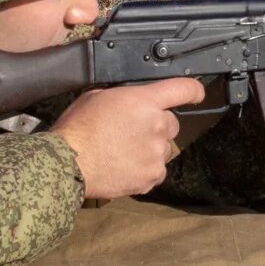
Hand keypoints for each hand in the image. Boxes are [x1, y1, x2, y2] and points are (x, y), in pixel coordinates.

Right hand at [49, 78, 204, 198]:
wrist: (68, 163)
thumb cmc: (78, 128)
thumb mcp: (97, 96)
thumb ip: (124, 96)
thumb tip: (132, 98)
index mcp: (145, 101)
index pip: (184, 89)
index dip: (193, 90)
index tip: (196, 93)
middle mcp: (157, 125)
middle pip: (171, 123)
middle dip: (156, 126)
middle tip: (132, 131)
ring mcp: (156, 153)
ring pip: (163, 148)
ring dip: (150, 148)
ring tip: (123, 152)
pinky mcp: (152, 176)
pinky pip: (156, 170)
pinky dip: (145, 169)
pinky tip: (124, 166)